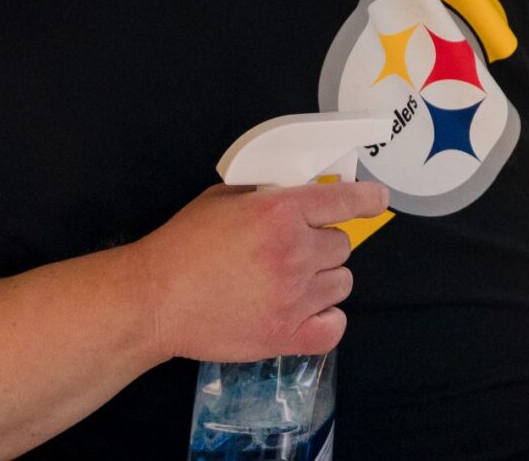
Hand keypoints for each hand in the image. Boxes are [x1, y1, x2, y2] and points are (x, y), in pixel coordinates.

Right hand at [128, 179, 388, 363]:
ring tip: (290, 284)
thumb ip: (268, 193)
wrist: (152, 301)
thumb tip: (304, 192)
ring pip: (342, 283)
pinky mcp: (285, 336)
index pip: (345, 200)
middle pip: (342, 245)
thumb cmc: (183, 246)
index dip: (367, 199)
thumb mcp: (225, 198)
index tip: (377, 200)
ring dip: (323, 281)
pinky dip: (325, 320)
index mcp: (279, 211)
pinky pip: (334, 327)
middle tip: (292, 253)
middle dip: (321, 245)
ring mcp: (293, 297)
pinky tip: (304, 313)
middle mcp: (294, 252)